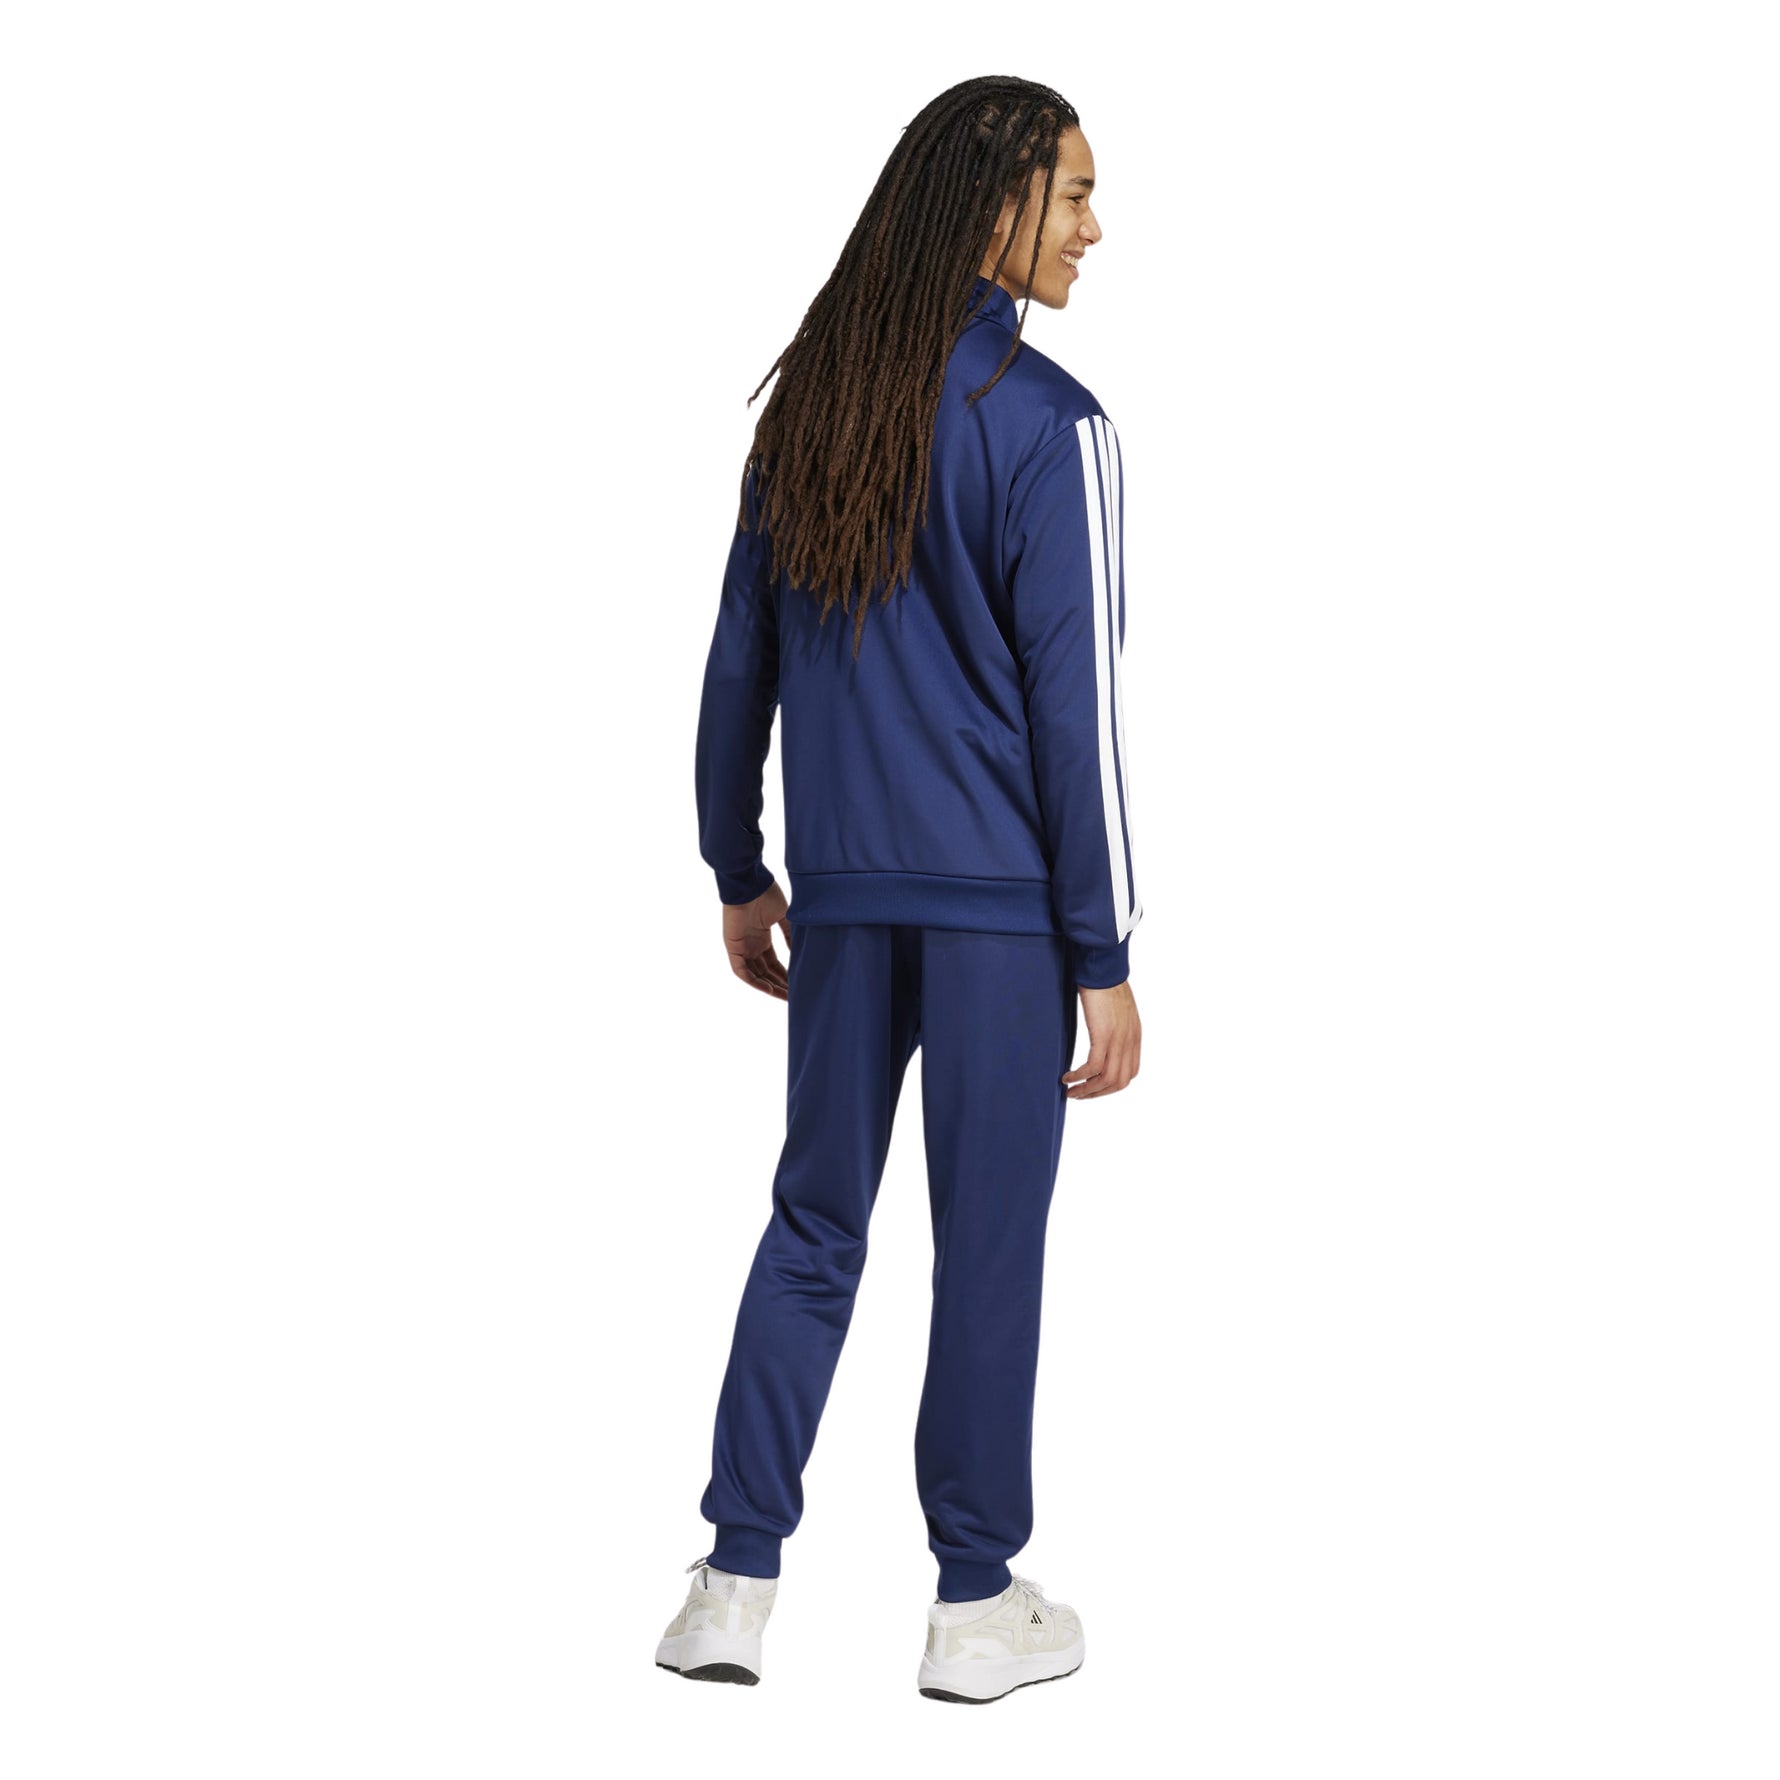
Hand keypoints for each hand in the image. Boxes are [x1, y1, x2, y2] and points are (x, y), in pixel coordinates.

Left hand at [721, 881, 791, 999]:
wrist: (749, 883)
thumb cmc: (766, 894)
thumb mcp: (785, 916)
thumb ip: (791, 934)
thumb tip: (802, 951)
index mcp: (761, 937)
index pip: (773, 963)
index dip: (785, 975)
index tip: (797, 984)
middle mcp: (751, 944)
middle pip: (765, 972)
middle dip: (779, 985)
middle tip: (794, 996)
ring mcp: (741, 947)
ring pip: (755, 975)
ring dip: (769, 987)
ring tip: (786, 997)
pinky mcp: (733, 947)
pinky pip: (742, 971)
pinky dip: (755, 982)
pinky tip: (770, 990)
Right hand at [1061, 978, 1140, 1098]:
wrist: (1102, 965)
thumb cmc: (1104, 982)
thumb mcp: (1117, 1009)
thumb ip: (1115, 1025)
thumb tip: (1102, 1032)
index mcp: (1134, 1036)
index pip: (1129, 1073)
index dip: (1111, 1086)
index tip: (1092, 1086)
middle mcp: (1129, 1041)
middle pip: (1119, 1082)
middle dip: (1097, 1094)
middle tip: (1078, 1095)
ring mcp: (1118, 1039)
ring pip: (1107, 1080)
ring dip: (1087, 1090)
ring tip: (1070, 1092)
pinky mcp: (1104, 1035)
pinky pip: (1093, 1067)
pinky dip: (1079, 1077)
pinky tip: (1066, 1077)